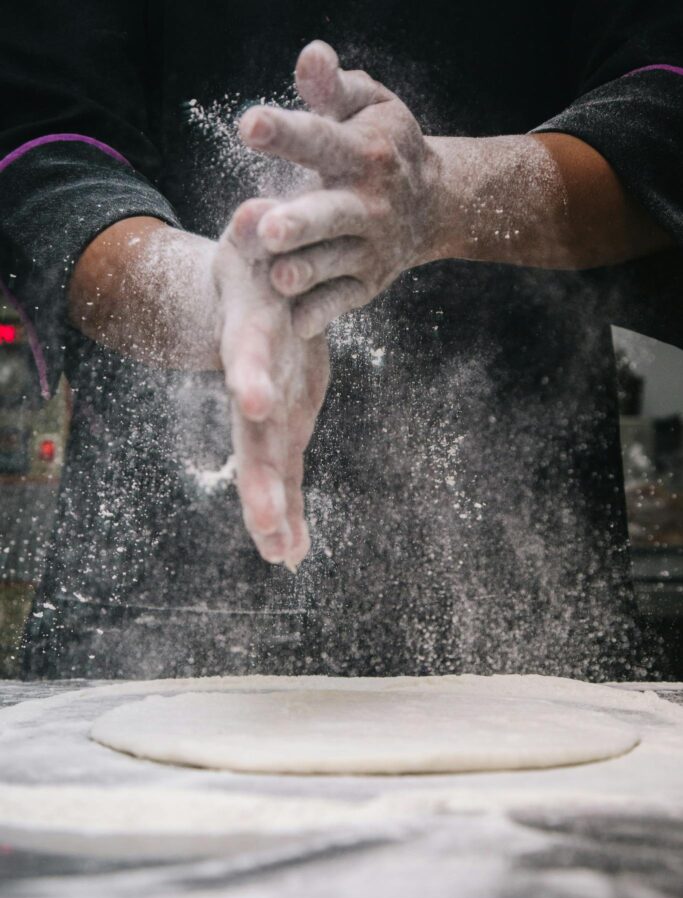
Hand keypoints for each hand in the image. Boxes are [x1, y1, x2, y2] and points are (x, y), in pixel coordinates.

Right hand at [213, 200, 328, 568]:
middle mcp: (255, 384)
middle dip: (260, 481)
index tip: (257, 405)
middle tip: (268, 525)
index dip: (252, 378)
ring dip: (274, 513)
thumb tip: (257, 210)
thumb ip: (255, 229)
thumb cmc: (259, 266)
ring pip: (267, 469)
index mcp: (252, 338)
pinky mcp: (282, 426)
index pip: (250, 359)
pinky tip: (293, 554)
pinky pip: (285, 475)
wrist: (250, 296)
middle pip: (254, 438)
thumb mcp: (255, 240)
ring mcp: (267, 413)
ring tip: (282, 556)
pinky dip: (289, 514)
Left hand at [237, 41, 440, 337]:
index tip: (249, 125)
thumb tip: (310, 55)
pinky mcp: (367, 283)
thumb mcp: (368, 106)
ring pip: (334, 262)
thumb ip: (333, 88)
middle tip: (268, 229)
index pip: (321, 140)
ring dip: (306, 271)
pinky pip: (342, 300)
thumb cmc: (385, 145)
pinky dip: (321, 313)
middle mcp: (370, 203)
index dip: (286, 133)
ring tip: (278, 277)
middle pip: (332, 214)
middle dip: (301, 222)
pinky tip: (295, 323)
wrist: (437, 203)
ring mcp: (370, 247)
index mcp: (364, 153)